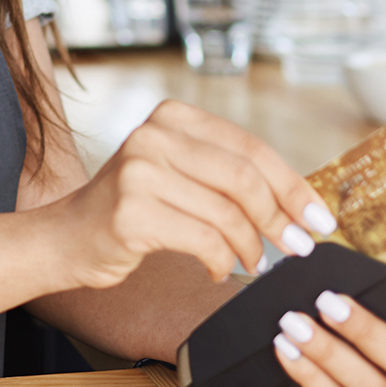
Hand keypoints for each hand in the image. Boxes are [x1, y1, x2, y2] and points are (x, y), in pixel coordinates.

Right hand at [53, 100, 338, 287]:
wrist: (66, 238)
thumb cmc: (131, 210)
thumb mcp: (176, 173)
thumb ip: (224, 174)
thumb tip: (298, 202)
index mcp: (171, 116)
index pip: (249, 147)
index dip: (292, 185)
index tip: (319, 217)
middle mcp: (153, 135)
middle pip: (243, 179)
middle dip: (279, 219)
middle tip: (296, 247)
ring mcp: (139, 172)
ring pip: (227, 214)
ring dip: (250, 247)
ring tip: (252, 262)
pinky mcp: (133, 214)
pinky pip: (204, 242)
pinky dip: (221, 262)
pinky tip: (215, 270)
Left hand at [272, 291, 385, 386]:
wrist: (337, 386)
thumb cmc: (365, 343)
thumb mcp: (384, 321)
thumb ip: (385, 303)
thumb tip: (354, 262)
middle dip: (367, 333)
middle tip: (330, 303)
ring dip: (328, 352)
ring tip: (296, 324)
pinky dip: (310, 376)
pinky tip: (288, 352)